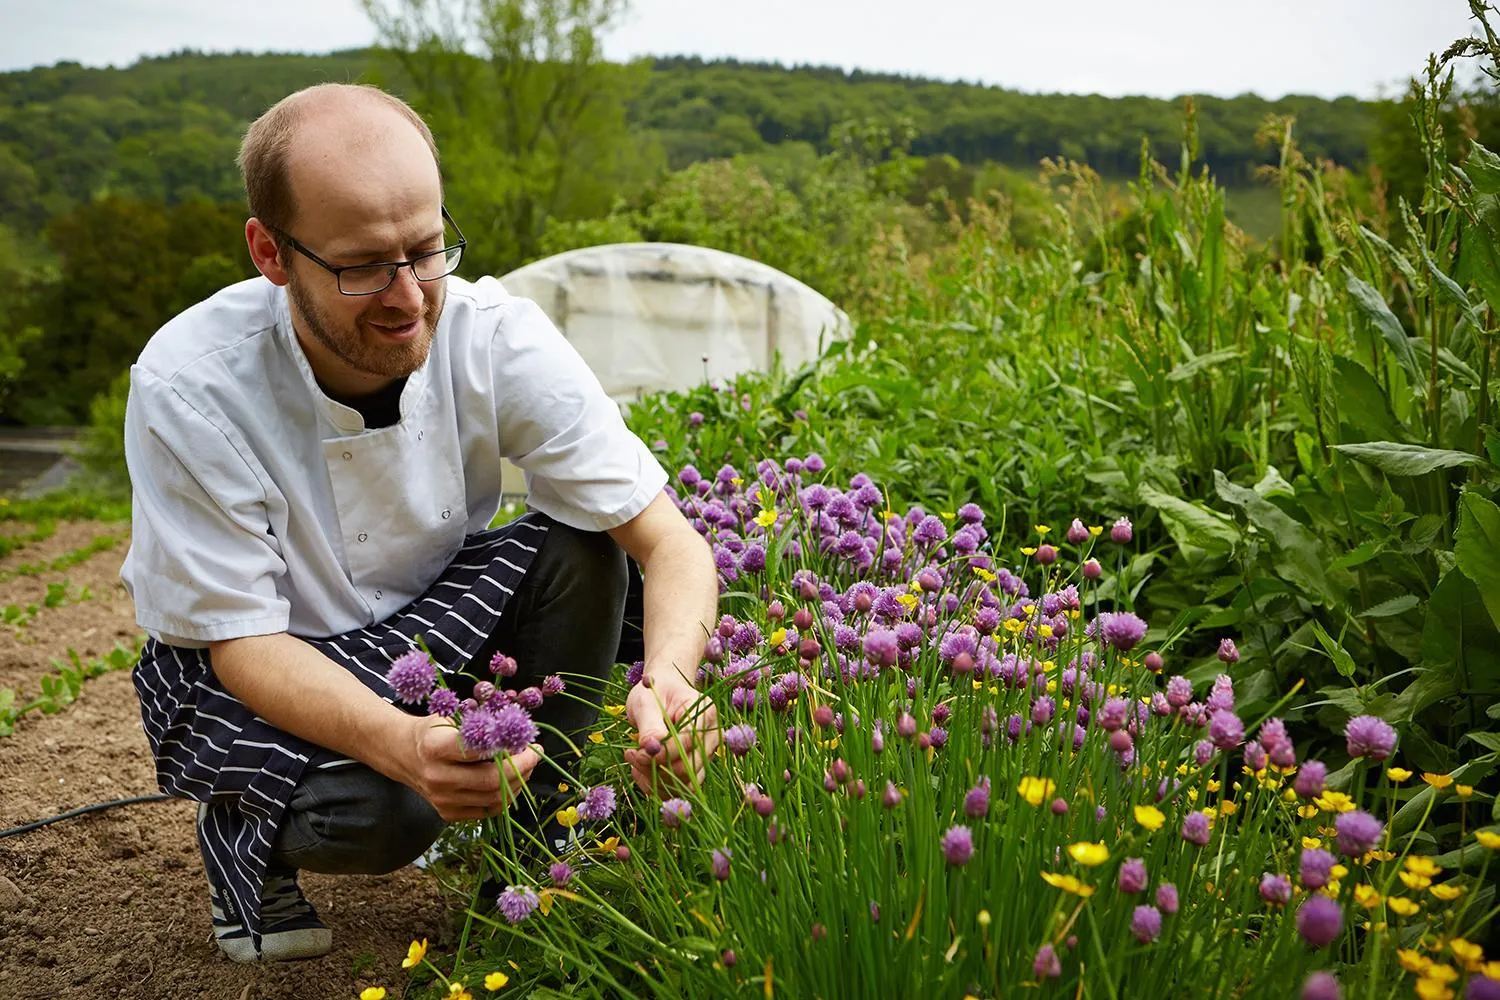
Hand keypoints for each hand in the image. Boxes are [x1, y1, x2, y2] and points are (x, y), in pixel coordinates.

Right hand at [398, 715, 542, 821]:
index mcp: (435, 747)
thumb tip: (518, 735)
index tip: (526, 741)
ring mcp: (442, 799)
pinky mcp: (447, 813)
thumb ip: (480, 727)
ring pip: (493, 798)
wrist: (405, 754)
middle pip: (490, 780)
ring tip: (525, 766)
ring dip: (517, 782)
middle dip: (521, 768)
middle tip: (535, 754)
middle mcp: (437, 777)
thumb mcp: (451, 718)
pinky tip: (510, 781)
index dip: (510, 748)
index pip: (480, 751)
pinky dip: (504, 797)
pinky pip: (487, 810)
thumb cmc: (433, 732)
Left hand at [623, 673, 719, 795]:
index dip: (660, 753)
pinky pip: (679, 788)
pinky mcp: (696, 768)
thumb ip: (650, 726)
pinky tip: (640, 771)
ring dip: (655, 780)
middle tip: (631, 755)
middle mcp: (712, 737)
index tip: (634, 751)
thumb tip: (651, 749)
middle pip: (689, 768)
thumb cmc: (654, 692)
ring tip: (634, 762)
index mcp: (705, 713)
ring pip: (685, 783)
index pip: (687, 743)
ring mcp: (706, 755)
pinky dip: (657, 785)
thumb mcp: (646, 702)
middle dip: (655, 768)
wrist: (662, 693)